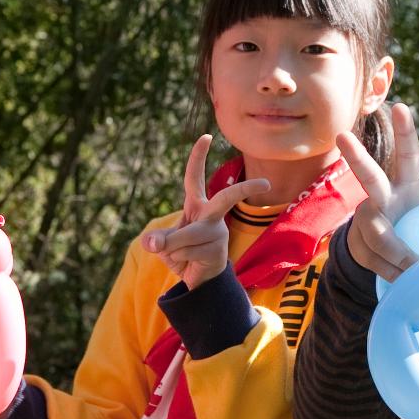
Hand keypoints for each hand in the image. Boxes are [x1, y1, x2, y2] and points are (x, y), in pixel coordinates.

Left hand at [141, 134, 270, 288]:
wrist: (197, 281)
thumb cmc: (181, 254)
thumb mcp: (164, 244)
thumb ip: (158, 239)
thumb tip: (152, 242)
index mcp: (197, 206)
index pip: (195, 177)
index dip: (198, 157)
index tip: (206, 137)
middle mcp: (211, 216)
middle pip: (227, 198)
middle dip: (245, 190)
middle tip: (266, 185)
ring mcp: (218, 233)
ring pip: (186, 236)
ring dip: (172, 249)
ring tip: (179, 257)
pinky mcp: (218, 250)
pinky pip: (187, 252)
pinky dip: (178, 260)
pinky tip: (190, 264)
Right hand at [337, 102, 418, 280]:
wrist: (392, 257)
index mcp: (408, 185)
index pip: (408, 156)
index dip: (406, 133)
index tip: (403, 107)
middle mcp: (382, 197)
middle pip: (368, 177)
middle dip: (356, 156)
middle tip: (343, 136)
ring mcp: (367, 220)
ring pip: (377, 234)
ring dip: (399, 255)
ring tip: (417, 270)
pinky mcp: (359, 245)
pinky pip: (375, 261)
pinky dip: (394, 273)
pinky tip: (405, 280)